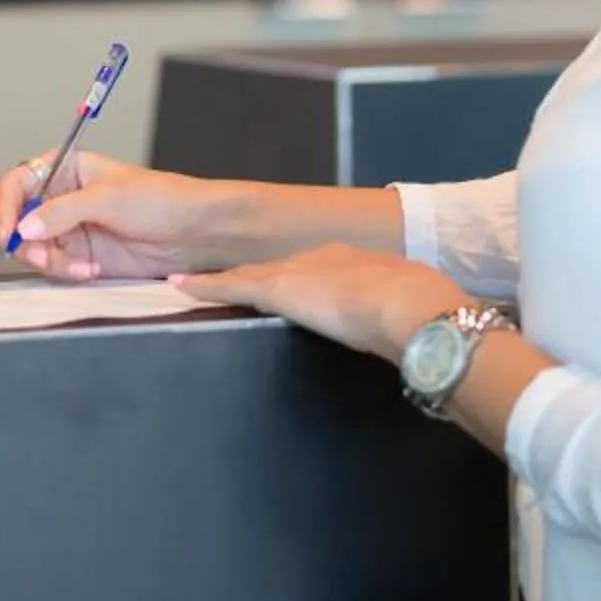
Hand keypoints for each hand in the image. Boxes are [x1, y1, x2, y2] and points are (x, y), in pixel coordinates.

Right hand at [0, 149, 241, 280]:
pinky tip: (90, 270)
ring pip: (34, 248)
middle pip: (17, 220)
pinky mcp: (80, 256)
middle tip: (40, 255)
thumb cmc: (160, 199)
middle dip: (24, 241)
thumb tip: (25, 227)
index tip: (9, 230)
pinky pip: (55, 268)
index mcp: (65, 169)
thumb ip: (63, 211)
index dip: (5, 206)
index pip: (16, 183)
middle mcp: (61, 198)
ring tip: (76, 266)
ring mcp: (69, 229)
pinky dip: (65, 272)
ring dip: (48, 260)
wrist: (193, 233)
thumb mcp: (109, 197)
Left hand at [172, 245, 468, 363]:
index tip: (281, 283)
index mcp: (354, 264)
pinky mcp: (277, 289)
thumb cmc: (420, 313)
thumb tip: (408, 341)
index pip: (312, 268)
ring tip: (193, 280)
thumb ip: (396, 322)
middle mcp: (321, 260)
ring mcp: (297, 274)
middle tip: (223, 277)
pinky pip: (230, 287)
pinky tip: (180, 287)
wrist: (411, 306)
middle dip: (251, 273)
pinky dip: (204, 287)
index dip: (292, 276)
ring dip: (221, 279)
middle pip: (275, 267)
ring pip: (248, 274)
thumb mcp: (408, 311)